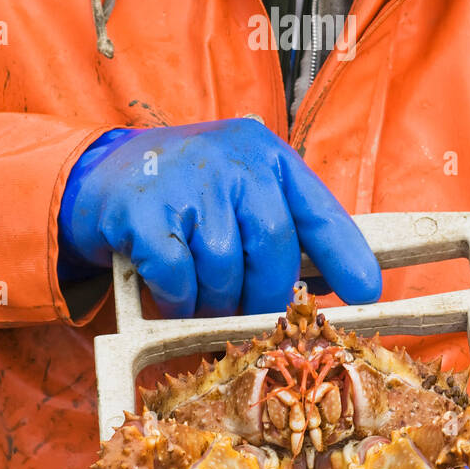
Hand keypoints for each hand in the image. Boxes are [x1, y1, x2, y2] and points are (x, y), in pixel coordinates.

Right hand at [57, 118, 381, 316]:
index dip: (346, 253)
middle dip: (265, 294)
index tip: (368, 291)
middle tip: (249, 312)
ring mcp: (187, 184)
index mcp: (264, 155)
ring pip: (226, 270)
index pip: (317, 209)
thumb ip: (278, 227)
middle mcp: (231, 161)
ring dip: (215, 300)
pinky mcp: (144, 213)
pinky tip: (170, 291)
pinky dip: (178, 299)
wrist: (101, 176)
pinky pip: (179, 280)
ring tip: (200, 293)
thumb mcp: (238, 190)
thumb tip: (321, 287)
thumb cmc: (185, 192)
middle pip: (273, 248)